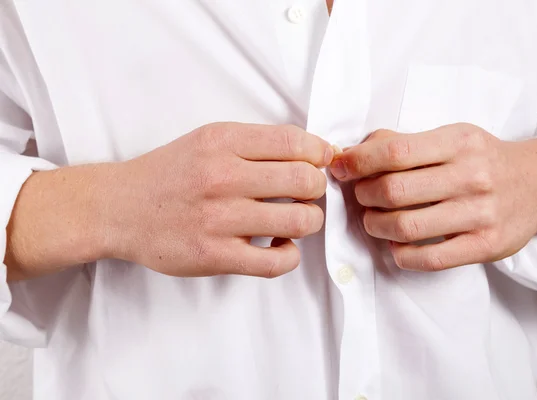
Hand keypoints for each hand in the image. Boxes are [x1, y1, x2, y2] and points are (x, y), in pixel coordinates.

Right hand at [105, 122, 333, 277]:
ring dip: (310, 221)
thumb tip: (316, 151)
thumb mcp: (207, 140)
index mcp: (222, 142)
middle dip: (317, 188)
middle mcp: (221, 177)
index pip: (294, 141)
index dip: (319, 152)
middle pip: (305, 180)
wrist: (118, 209)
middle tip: (309, 193)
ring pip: (299, 221)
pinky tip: (281, 246)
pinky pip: (276, 262)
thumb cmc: (168, 174)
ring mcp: (219, 219)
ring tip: (297, 220)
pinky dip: (291, 255)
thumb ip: (256, 143)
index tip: (321, 162)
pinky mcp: (214, 256)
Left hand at [329, 123, 536, 271]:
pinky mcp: (486, 246)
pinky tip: (396, 244)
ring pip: (406, 226)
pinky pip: (429, 259)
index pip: (395, 152)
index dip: (358, 162)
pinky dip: (401, 254)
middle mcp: (473, 176)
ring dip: (376, 226)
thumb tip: (351, 153)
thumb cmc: (483, 160)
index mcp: (459, 143)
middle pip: (394, 191)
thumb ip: (404, 142)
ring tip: (375, 220)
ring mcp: (481, 214)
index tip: (341, 168)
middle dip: (364, 195)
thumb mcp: (451, 137)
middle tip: (362, 196)